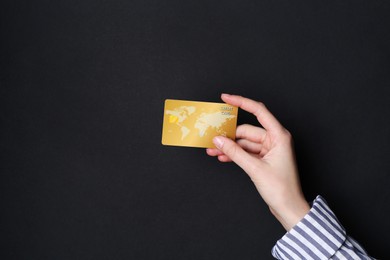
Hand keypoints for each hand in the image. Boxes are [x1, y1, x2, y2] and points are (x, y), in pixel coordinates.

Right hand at [207, 94, 309, 230]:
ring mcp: (268, 150)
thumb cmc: (281, 189)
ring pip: (244, 142)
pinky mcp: (263, 159)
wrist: (288, 208)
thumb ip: (235, 152)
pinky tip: (221, 156)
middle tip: (211, 137)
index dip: (241, 102)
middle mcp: (274, 140)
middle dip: (228, 135)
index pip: (258, 111)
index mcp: (278, 136)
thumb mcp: (255, 168)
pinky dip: (234, 154)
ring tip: (212, 150)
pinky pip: (245, 152)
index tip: (226, 98)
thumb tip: (218, 140)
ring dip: (229, 146)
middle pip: (246, 130)